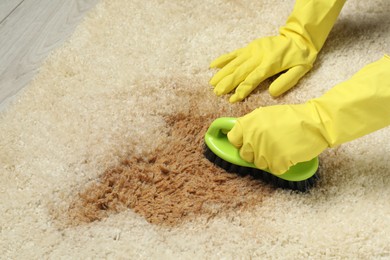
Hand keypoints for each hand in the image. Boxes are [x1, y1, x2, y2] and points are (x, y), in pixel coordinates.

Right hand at [209, 0, 345, 102]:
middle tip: (217, 93)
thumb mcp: (300, 70)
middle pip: (240, 71)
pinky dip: (223, 59)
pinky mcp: (250, 47)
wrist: (298, 37)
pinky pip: (234, 53)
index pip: (253, 78)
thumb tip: (272, 93)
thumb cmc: (300, 57)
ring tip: (212, 84)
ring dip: (222, 73)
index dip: (242, 89)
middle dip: (227, 83)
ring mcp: (252, 50)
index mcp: (270, 63)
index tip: (232, 99)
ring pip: (234, 63)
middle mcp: (258, 56)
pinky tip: (213, 66)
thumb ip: (286, 82)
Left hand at [227, 104, 328, 173]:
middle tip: (270, 145)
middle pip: (245, 155)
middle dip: (255, 153)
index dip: (240, 142)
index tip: (246, 143)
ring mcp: (264, 149)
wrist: (315, 122)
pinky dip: (282, 165)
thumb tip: (240, 138)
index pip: (233, 139)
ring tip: (282, 147)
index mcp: (248, 123)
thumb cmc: (292, 117)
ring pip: (260, 164)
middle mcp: (253, 136)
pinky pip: (275, 169)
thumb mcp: (266, 114)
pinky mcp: (277, 161)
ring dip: (270, 160)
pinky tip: (289, 154)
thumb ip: (251, 126)